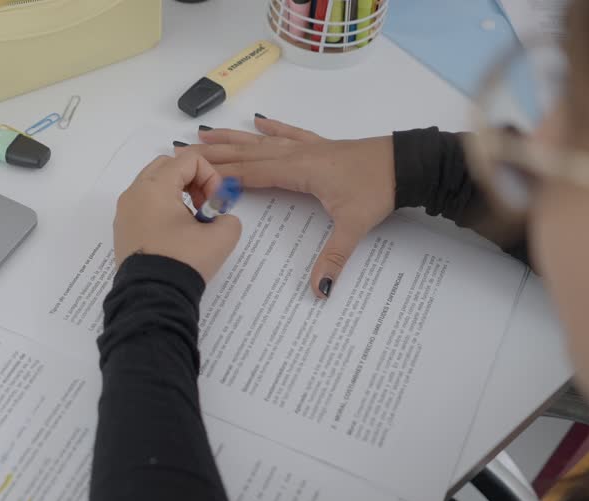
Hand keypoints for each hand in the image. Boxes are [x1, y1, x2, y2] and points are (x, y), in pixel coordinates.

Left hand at [113, 153, 242, 283]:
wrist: (152, 297)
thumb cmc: (183, 261)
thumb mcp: (221, 237)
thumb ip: (229, 218)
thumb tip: (219, 220)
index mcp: (154, 187)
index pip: (189, 160)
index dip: (211, 176)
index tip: (215, 205)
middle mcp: (134, 193)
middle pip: (167, 166)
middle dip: (192, 180)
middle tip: (204, 207)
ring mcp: (124, 212)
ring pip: (154, 185)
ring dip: (177, 195)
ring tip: (191, 224)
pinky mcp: (123, 230)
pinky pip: (144, 206)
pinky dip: (162, 210)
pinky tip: (175, 235)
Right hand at [181, 116, 394, 297]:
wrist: (405, 164)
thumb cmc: (378, 190)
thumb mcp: (354, 226)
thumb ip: (333, 257)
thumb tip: (318, 290)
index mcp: (298, 171)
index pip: (251, 174)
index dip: (221, 176)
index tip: (193, 176)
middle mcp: (297, 155)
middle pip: (248, 154)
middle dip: (215, 154)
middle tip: (183, 151)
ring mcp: (308, 146)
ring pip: (262, 141)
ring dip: (233, 138)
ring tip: (205, 133)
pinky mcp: (320, 145)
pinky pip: (289, 133)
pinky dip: (272, 128)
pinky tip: (259, 121)